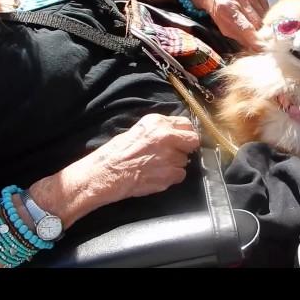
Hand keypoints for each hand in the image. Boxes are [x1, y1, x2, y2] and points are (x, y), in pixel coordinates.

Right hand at [78, 114, 199, 205]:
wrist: (107, 173)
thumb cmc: (117, 152)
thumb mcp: (138, 130)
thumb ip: (159, 129)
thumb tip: (175, 132)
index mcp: (158, 122)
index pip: (186, 124)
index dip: (185, 133)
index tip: (182, 139)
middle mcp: (167, 137)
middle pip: (193, 141)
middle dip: (187, 147)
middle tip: (175, 152)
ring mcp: (170, 156)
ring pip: (185, 160)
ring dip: (176, 163)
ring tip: (158, 165)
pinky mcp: (170, 174)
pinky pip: (180, 175)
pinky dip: (172, 177)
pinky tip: (158, 175)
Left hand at [189, 0, 268, 50]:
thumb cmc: (220, 11)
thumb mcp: (224, 28)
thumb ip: (240, 39)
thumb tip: (255, 48)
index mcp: (226, 9)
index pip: (246, 29)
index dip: (255, 40)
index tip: (261, 48)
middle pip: (258, 23)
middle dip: (257, 31)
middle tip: (253, 33)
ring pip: (264, 16)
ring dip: (260, 22)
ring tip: (249, 19)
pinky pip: (267, 8)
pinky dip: (262, 13)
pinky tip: (253, 11)